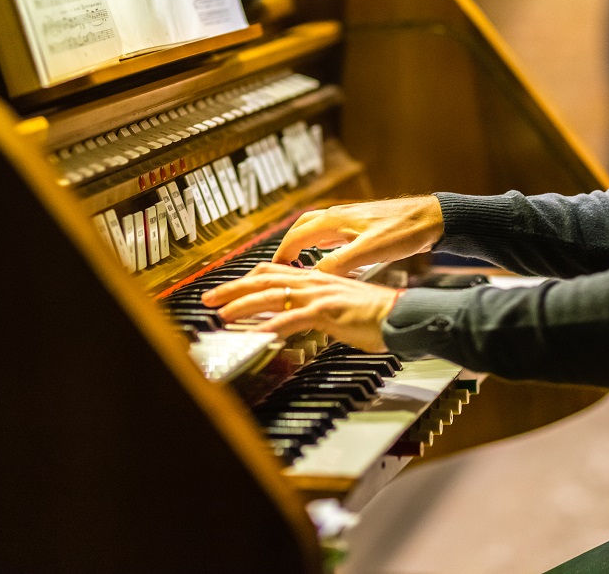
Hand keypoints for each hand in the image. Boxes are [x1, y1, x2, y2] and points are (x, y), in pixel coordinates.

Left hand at [201, 263, 401, 352]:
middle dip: (232, 289)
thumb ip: (316, 309)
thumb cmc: (375, 315)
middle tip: (208, 299)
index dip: (246, 280)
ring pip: (271, 296)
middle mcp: (313, 281)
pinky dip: (271, 327)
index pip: (273, 272)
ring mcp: (319, 295)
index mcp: (315, 278)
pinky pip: (292, 319)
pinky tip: (256, 336)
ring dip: (242, 305)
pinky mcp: (327, 311)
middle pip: (263, 280)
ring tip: (221, 314)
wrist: (401, 315)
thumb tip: (298, 319)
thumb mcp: (339, 308)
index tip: (227, 289)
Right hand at [272, 196, 443, 275]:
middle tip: (280, 266)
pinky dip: (321, 246)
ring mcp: (349, 219)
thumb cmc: (403, 230)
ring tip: (298, 264)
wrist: (431, 218)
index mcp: (334, 220)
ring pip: (316, 230)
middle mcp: (337, 216)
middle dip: (287, 247)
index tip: (273, 270)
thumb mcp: (368, 251)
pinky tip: (328, 258)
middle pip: (301, 228)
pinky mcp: (361, 225)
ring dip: (303, 245)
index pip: (295, 236)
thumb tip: (313, 276)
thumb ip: (339, 263)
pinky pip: (331, 234)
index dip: (281, 254)